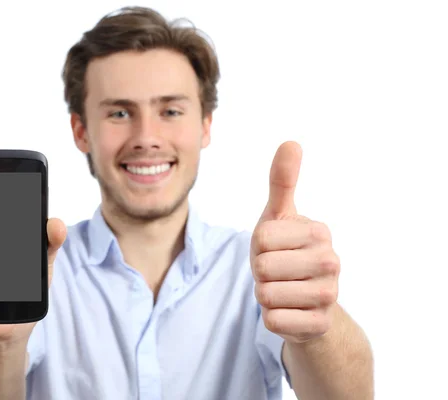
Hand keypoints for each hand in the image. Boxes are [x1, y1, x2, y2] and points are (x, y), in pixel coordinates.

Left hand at [250, 142, 340, 343]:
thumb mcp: (279, 217)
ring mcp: (329, 295)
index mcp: (319, 232)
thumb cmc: (286, 253)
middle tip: (278, 272)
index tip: (276, 249)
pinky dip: (272, 317)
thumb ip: (282, 182)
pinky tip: (289, 311)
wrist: (307, 301)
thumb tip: (290, 142)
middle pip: (263, 267)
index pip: (262, 238)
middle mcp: (331, 262)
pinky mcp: (319, 325)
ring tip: (283, 290)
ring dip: (265, 295)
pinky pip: (273, 320)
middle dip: (261, 272)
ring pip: (266, 296)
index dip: (259, 247)